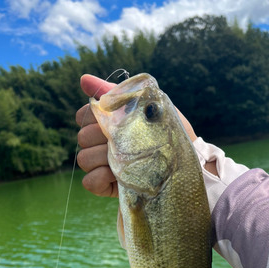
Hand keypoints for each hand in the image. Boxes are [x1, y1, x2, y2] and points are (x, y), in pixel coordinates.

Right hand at [76, 74, 215, 197]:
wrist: (186, 163)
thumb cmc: (168, 133)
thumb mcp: (148, 107)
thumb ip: (117, 93)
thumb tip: (83, 80)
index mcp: (109, 124)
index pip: (84, 115)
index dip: (94, 116)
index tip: (113, 120)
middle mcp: (102, 144)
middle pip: (82, 137)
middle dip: (101, 137)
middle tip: (126, 141)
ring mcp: (103, 166)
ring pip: (83, 159)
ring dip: (102, 158)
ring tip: (126, 160)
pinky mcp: (106, 186)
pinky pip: (89, 182)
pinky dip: (99, 177)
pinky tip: (117, 175)